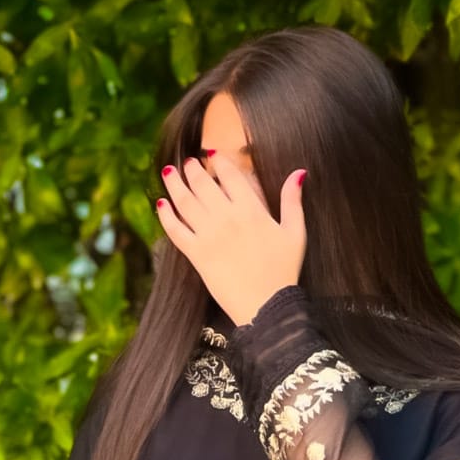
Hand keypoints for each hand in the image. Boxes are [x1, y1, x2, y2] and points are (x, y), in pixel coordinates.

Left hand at [156, 153, 307, 325]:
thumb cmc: (284, 270)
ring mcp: (209, 236)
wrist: (267, 306)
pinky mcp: (197, 255)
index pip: (230, 176)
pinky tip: (160, 205)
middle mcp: (227, 218)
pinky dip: (166, 216)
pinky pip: (176, 231)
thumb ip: (293, 201)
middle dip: (193, 170)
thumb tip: (299, 172)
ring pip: (185, 203)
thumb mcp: (295, 232)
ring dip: (174, 184)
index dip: (219, 161)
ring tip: (167, 172)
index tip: (212, 154)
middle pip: (203, 185)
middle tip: (188, 162)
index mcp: (251, 210)